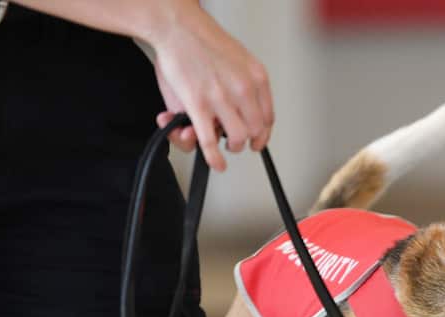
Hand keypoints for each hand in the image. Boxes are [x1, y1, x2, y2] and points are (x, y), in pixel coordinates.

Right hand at [145, 3, 272, 170]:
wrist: (176, 25)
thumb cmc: (201, 41)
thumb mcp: (238, 59)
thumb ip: (244, 85)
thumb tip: (245, 107)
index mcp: (256, 77)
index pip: (268, 117)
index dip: (262, 133)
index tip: (257, 138)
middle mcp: (243, 89)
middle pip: (256, 131)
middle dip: (246, 140)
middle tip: (236, 140)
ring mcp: (222, 99)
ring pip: (237, 139)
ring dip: (231, 146)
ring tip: (225, 143)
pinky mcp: (199, 106)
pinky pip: (210, 142)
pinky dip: (214, 158)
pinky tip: (218, 163)